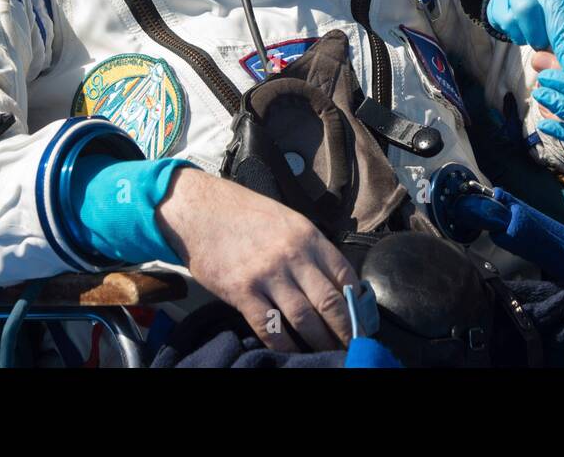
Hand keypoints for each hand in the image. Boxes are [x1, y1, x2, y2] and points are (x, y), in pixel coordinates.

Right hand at [156, 169, 356, 351]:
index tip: (361, 321)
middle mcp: (293, 256)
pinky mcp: (242, 292)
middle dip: (345, 330)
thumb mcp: (288, 221)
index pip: (345, 275)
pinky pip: (269, 327)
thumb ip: (311, 249)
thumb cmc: (246, 215)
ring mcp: (268, 275)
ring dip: (319, 341)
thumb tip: (334, 281)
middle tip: (352, 346)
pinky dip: (284, 345)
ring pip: (304, 318)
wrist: (202, 210)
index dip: (357, 303)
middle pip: (330, 302)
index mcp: (309, 237)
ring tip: (328, 354)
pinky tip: (292, 353)